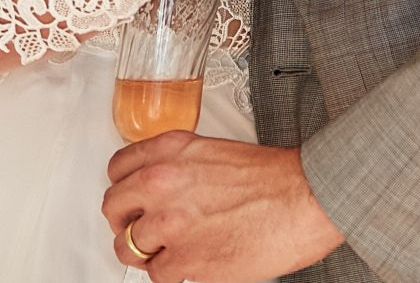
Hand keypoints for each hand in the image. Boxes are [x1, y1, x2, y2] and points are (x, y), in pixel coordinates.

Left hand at [104, 134, 342, 281]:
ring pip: (128, 246)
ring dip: (145, 253)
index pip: (117, 168)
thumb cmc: (274, 177)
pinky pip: (157, 275)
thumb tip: (166, 189)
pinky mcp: (185, 260)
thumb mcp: (213, 151)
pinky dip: (171, 274)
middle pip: (113, 207)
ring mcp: (170, 223)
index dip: (123, 187)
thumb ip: (181, 166)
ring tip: (164, 253)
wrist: (305, 198)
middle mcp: (161, 182)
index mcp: (169, 150)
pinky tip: (187, 266)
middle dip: (124, 222)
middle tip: (138, 230)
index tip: (130, 199)